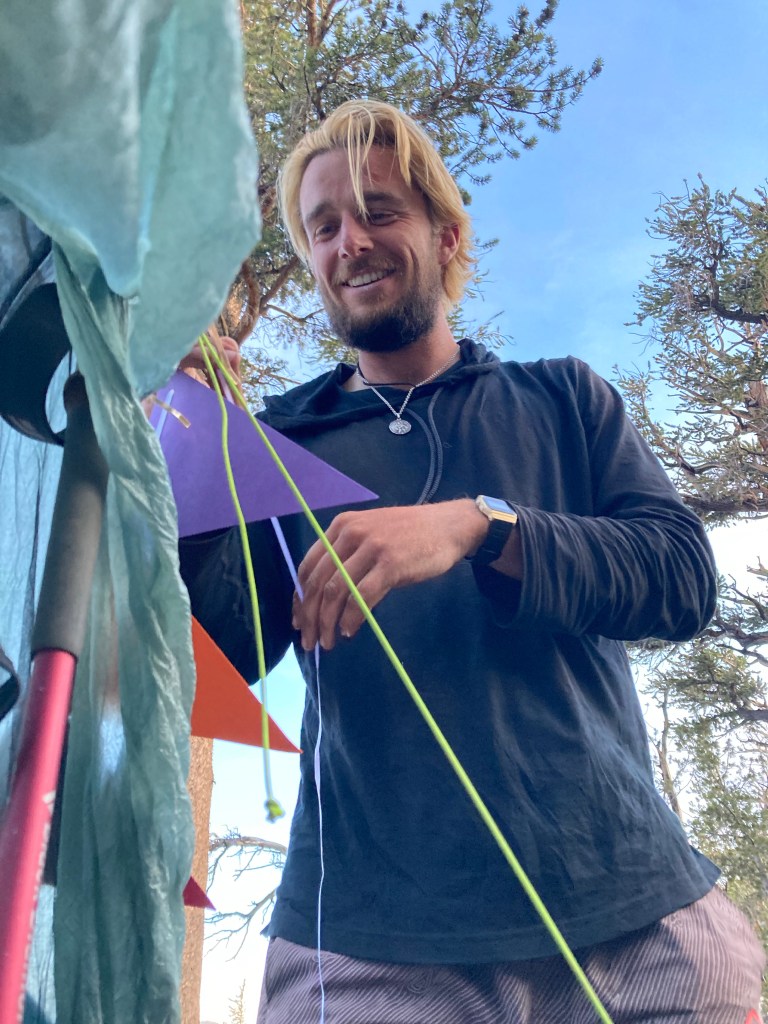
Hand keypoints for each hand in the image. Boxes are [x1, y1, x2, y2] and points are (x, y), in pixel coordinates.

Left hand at [292, 499, 487, 649]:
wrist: (448, 526)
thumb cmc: (408, 534)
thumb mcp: (369, 534)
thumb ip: (345, 556)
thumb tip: (322, 596)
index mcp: (340, 526)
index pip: (308, 566)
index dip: (299, 598)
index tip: (298, 621)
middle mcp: (350, 534)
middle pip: (318, 582)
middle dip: (309, 617)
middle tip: (309, 640)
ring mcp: (371, 547)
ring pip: (336, 592)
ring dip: (327, 622)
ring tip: (328, 642)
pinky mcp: (390, 564)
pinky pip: (362, 597)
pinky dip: (352, 618)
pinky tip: (349, 631)